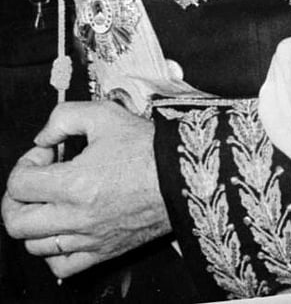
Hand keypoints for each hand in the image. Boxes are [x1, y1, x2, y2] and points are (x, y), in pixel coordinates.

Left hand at [1, 101, 170, 278]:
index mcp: (74, 183)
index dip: (26, 163)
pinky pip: (61, 265)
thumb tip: (45, 136)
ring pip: (33, 245)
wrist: (184, 174)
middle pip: (16, 221)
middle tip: (32, 181)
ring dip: (33, 222)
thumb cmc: (150, 149)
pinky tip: (62, 230)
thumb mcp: (106, 115)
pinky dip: (52, 251)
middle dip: (15, 198)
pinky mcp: (102, 251)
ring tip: (48, 202)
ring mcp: (88, 238)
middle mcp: (76, 216)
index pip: (19, 184)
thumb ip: (64, 117)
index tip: (45, 154)